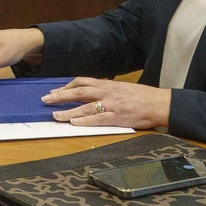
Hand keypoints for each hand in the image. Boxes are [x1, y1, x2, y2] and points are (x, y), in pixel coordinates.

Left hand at [43, 78, 170, 129]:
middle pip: (79, 92)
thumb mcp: (122, 88)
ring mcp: (111, 105)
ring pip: (85, 106)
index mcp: (107, 85)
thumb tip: (93, 90)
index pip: (82, 82)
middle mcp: (107, 92)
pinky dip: (84, 120)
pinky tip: (74, 122)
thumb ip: (107, 89)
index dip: (66, 86)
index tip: (54, 90)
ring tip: (55, 115)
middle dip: (60, 96)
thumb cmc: (142, 96)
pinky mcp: (117, 117)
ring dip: (68, 111)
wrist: (160, 103)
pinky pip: (98, 119)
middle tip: (46, 100)